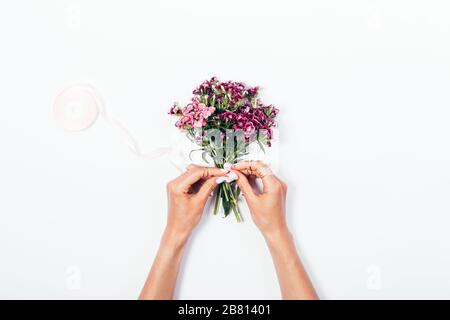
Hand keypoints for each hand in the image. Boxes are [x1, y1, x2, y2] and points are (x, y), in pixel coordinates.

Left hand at [139, 165, 224, 299]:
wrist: (176, 234)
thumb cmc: (184, 223)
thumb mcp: (199, 203)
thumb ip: (208, 187)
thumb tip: (218, 177)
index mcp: (176, 185)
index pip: (196, 171)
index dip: (211, 170)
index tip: (223, 171)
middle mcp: (173, 183)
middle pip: (194, 170)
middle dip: (209, 171)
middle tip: (223, 174)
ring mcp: (175, 187)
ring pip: (193, 175)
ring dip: (206, 176)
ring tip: (219, 179)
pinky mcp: (179, 191)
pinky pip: (192, 181)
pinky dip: (202, 181)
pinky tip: (211, 184)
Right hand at [233, 161, 317, 298]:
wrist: (275, 230)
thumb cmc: (266, 219)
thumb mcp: (252, 200)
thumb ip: (243, 184)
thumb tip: (235, 174)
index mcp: (274, 184)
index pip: (259, 167)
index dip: (245, 165)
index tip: (234, 167)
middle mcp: (279, 183)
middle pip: (262, 168)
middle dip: (247, 167)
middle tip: (234, 170)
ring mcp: (279, 185)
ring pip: (263, 172)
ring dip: (251, 172)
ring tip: (238, 175)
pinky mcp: (277, 189)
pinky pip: (266, 178)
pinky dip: (256, 177)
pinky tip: (246, 179)